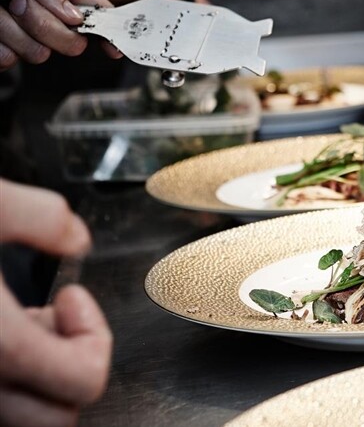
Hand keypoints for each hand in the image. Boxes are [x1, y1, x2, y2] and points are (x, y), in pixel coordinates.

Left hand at [0, 0, 122, 71]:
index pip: (96, 13)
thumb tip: (74, 18)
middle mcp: (47, 16)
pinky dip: (0, 44)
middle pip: (72, 43)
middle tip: (20, 2)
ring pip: (39, 54)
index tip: (114, 48)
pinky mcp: (6, 52)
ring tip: (1, 8)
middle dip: (46, 27)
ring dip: (14, 31)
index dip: (109, 30)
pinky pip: (10, 61)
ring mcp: (27, 37)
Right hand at [0, 178, 111, 426]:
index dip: (95, 335)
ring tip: (18, 323)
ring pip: (18, 416)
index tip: (74, 297)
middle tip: (52, 318)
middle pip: (56, 415)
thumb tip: (75, 235)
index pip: (83, 381)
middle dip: (69, 366)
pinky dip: (4, 376)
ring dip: (34, 377)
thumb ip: (37, 216)